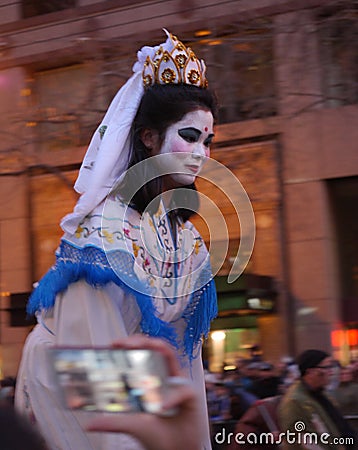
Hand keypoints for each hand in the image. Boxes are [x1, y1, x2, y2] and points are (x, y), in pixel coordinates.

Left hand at [86, 335, 200, 449]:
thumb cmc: (159, 436)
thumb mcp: (134, 425)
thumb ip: (114, 422)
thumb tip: (90, 424)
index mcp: (150, 380)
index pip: (140, 355)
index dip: (129, 345)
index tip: (114, 344)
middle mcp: (163, 377)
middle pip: (154, 348)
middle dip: (142, 340)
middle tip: (128, 344)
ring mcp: (177, 383)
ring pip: (171, 354)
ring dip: (160, 347)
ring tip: (151, 347)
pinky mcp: (190, 394)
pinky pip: (181, 391)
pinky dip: (172, 398)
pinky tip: (162, 407)